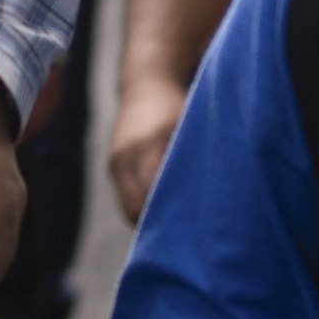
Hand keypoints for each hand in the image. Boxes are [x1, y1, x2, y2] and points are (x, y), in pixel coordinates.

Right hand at [103, 70, 188, 224]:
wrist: (146, 84)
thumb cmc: (177, 107)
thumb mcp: (188, 129)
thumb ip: (192, 160)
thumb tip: (207, 201)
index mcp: (150, 143)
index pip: (152, 195)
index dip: (168, 216)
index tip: (189, 228)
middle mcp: (127, 154)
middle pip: (134, 208)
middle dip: (155, 225)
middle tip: (182, 234)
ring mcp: (116, 160)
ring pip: (127, 207)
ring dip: (146, 217)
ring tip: (171, 224)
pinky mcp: (112, 164)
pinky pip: (124, 197)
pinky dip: (140, 205)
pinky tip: (160, 208)